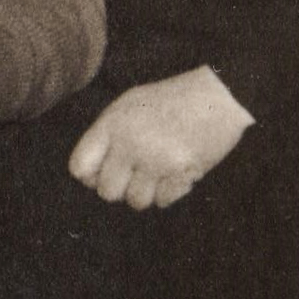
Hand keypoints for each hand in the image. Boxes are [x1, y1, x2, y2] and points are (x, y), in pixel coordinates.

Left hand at [69, 67, 250, 210]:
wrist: (218, 96)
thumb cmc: (172, 100)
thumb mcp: (130, 105)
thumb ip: (108, 135)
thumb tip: (89, 174)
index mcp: (112, 124)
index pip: (80, 167)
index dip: (91, 176)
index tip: (105, 172)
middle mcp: (129, 143)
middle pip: (107, 192)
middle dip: (121, 188)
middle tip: (137, 175)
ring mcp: (155, 160)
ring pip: (136, 201)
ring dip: (148, 192)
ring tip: (159, 172)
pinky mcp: (180, 174)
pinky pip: (163, 202)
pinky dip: (170, 192)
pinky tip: (177, 172)